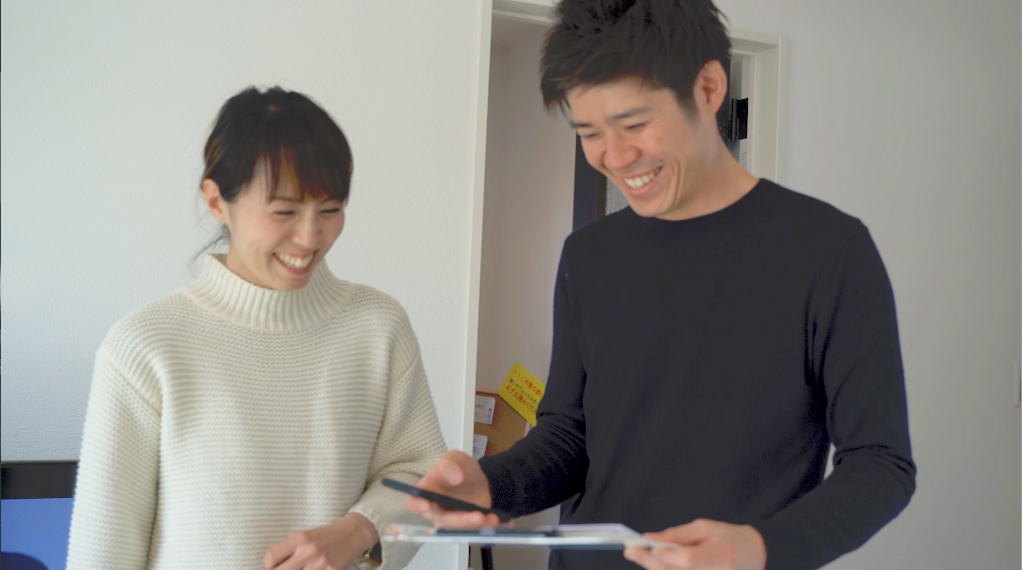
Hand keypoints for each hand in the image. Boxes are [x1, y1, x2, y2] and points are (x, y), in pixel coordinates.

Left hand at [264, 513, 377, 569]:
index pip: (271, 557)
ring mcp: (321, 564)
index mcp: (300, 538)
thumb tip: (272, 564)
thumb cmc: (325, 535)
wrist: (353, 534)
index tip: (274, 564)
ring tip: (301, 568)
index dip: (269, 564)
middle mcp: (309, 551)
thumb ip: (289, 548)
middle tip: (285, 568)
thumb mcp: (305, 535)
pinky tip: (314, 569)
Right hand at [405, 450, 501, 528]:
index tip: (427, 505)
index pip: (415, 502)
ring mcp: (453, 521)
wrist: (479, 479)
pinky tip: (504, 522)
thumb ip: (450, 464)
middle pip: (443, 520)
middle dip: (461, 521)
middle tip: (478, 517)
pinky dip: (491, 527)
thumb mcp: (455, 459)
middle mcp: (437, 511)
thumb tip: (454, 476)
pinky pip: (479, 531)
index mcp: (427, 492)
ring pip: (462, 529)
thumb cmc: (459, 469)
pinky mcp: (468, 527)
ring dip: (478, 526)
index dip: (418, 505)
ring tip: (493, 519)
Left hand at [623, 519, 765, 569]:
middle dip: (649, 561)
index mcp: (719, 556)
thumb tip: (650, 539)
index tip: (642, 544)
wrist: (755, 557)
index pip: (686, 559)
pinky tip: (655, 564)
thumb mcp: (705, 528)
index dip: (664, 554)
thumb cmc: (730, 538)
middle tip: (631, 550)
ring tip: (638, 555)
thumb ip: (678, 535)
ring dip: (653, 568)